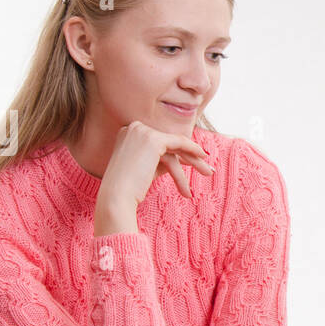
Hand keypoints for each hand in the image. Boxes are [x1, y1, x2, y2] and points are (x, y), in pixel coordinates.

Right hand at [97, 120, 214, 209]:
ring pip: (175, 145)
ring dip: (194, 160)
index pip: (159, 142)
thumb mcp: (146, 170)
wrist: (116, 197)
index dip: (178, 152)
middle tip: (206, 167)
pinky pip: (179, 142)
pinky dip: (193, 149)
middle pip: (168, 143)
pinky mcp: (153, 140)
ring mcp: (142, 132)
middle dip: (189, 155)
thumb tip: (181, 159)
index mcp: (127, 133)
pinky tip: (204, 157)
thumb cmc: (129, 190)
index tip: (192, 161)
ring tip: (209, 173)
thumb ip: (160, 160)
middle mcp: (133, 128)